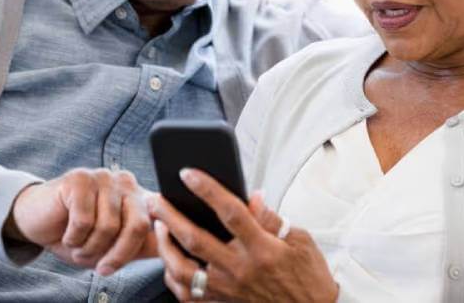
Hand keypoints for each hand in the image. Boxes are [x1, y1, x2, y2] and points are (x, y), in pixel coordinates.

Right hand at [4, 167, 156, 274]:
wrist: (37, 221)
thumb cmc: (79, 235)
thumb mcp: (115, 246)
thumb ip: (144, 244)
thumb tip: (175, 253)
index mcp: (139, 196)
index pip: (155, 225)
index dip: (139, 251)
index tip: (115, 266)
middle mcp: (126, 182)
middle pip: (137, 225)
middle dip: (117, 255)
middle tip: (100, 267)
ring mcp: (103, 177)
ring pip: (108, 226)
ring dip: (89, 249)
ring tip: (78, 247)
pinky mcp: (79, 178)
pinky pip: (84, 220)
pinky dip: (73, 238)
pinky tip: (66, 234)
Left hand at [148, 168, 337, 302]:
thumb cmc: (308, 276)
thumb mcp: (300, 240)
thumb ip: (272, 218)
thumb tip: (253, 196)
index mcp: (263, 249)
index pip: (230, 212)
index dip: (207, 190)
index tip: (188, 174)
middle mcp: (241, 270)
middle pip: (196, 239)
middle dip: (170, 216)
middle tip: (155, 199)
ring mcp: (228, 290)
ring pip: (183, 270)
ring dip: (165, 247)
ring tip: (159, 227)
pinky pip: (188, 295)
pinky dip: (173, 277)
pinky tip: (169, 261)